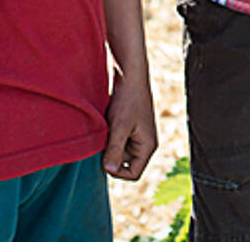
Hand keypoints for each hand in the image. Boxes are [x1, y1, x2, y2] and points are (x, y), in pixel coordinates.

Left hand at [102, 64, 156, 180]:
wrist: (130, 75)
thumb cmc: (127, 100)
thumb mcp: (119, 127)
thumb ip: (114, 150)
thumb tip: (109, 170)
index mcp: (148, 146)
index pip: (133, 174)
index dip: (117, 172)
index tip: (103, 160)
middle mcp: (145, 143)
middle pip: (125, 164)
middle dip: (111, 156)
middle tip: (102, 142)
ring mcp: (137, 135)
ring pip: (119, 152)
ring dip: (109, 146)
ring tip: (105, 131)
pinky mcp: (130, 127)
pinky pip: (117, 140)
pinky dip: (109, 136)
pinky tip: (106, 124)